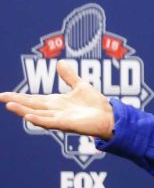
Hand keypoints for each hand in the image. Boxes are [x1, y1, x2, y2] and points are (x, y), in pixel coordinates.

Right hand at [0, 62, 114, 139]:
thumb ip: (69, 76)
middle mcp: (54, 111)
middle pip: (31, 106)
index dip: (19, 97)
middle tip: (0, 97)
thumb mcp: (80, 86)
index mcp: (56, 103)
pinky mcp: (66, 124)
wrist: (109, 116)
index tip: (4, 94)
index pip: (33, 99)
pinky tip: (28, 116)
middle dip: (16, 102)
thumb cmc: (95, 104)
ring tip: (9, 105)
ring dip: (23, 110)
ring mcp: (59, 118)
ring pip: (37, 114)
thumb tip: (59, 62)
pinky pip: (50, 122)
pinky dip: (38, 119)